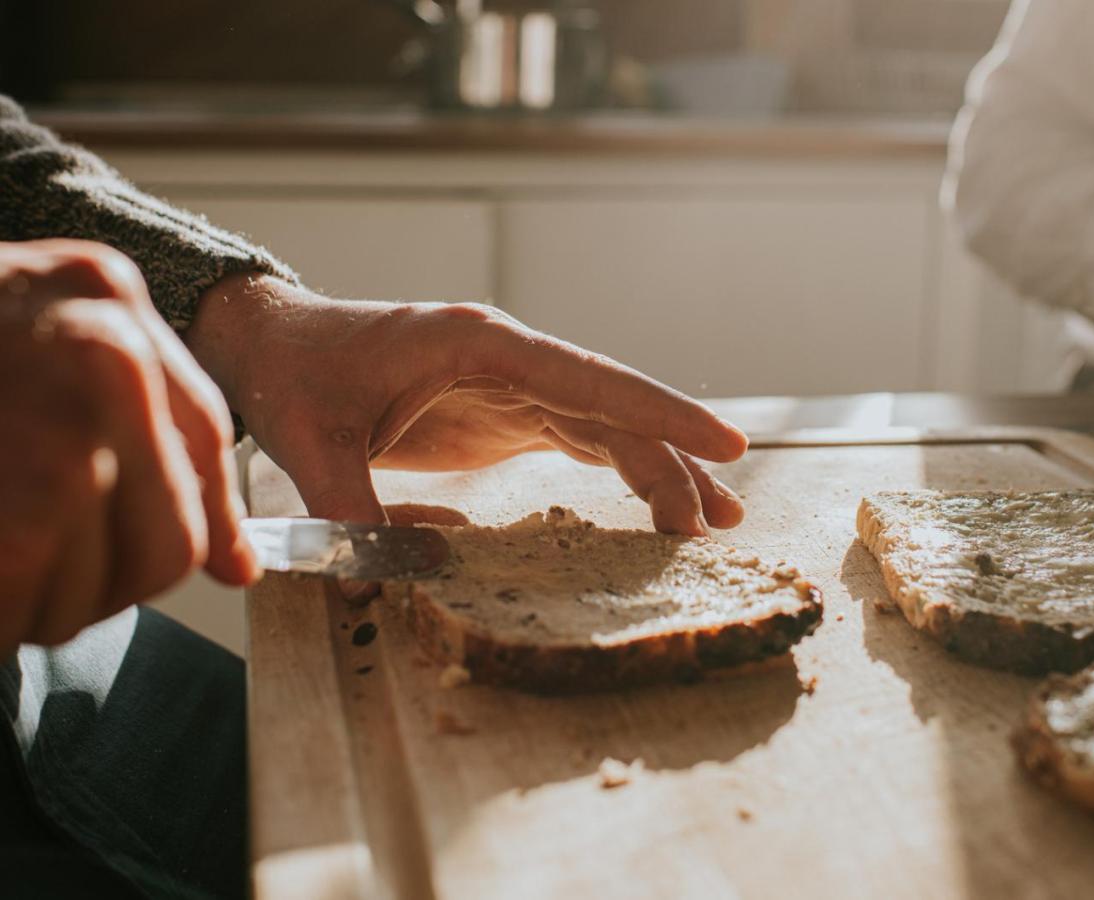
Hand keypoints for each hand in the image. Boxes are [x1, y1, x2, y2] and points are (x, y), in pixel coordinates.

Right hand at [0, 240, 257, 652]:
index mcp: (104, 296)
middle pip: (176, 533)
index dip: (210, 512)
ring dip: (55, 596)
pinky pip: (47, 612)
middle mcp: (103, 356)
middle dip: (120, 571)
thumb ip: (145, 428)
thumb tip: (237, 564)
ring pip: (118, 584)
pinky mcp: (17, 527)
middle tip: (44, 563)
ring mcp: (60, 443)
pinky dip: (8, 614)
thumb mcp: (23, 334)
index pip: (207, 434)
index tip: (222, 562)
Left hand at [187, 277, 747, 534]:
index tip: (724, 443)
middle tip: (723, 519)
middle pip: (614, 407)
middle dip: (673, 458)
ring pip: (608, 424)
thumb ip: (348, 507)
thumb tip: (375, 588)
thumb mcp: (309, 440)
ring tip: (710, 521)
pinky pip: (581, 438)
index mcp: (477, 345)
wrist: (276, 346)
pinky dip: (622, 470)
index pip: (587, 377)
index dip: (659, 411)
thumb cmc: (296, 377)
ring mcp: (513, 385)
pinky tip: (653, 504)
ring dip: (659, 468)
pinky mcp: (506, 413)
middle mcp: (511, 359)